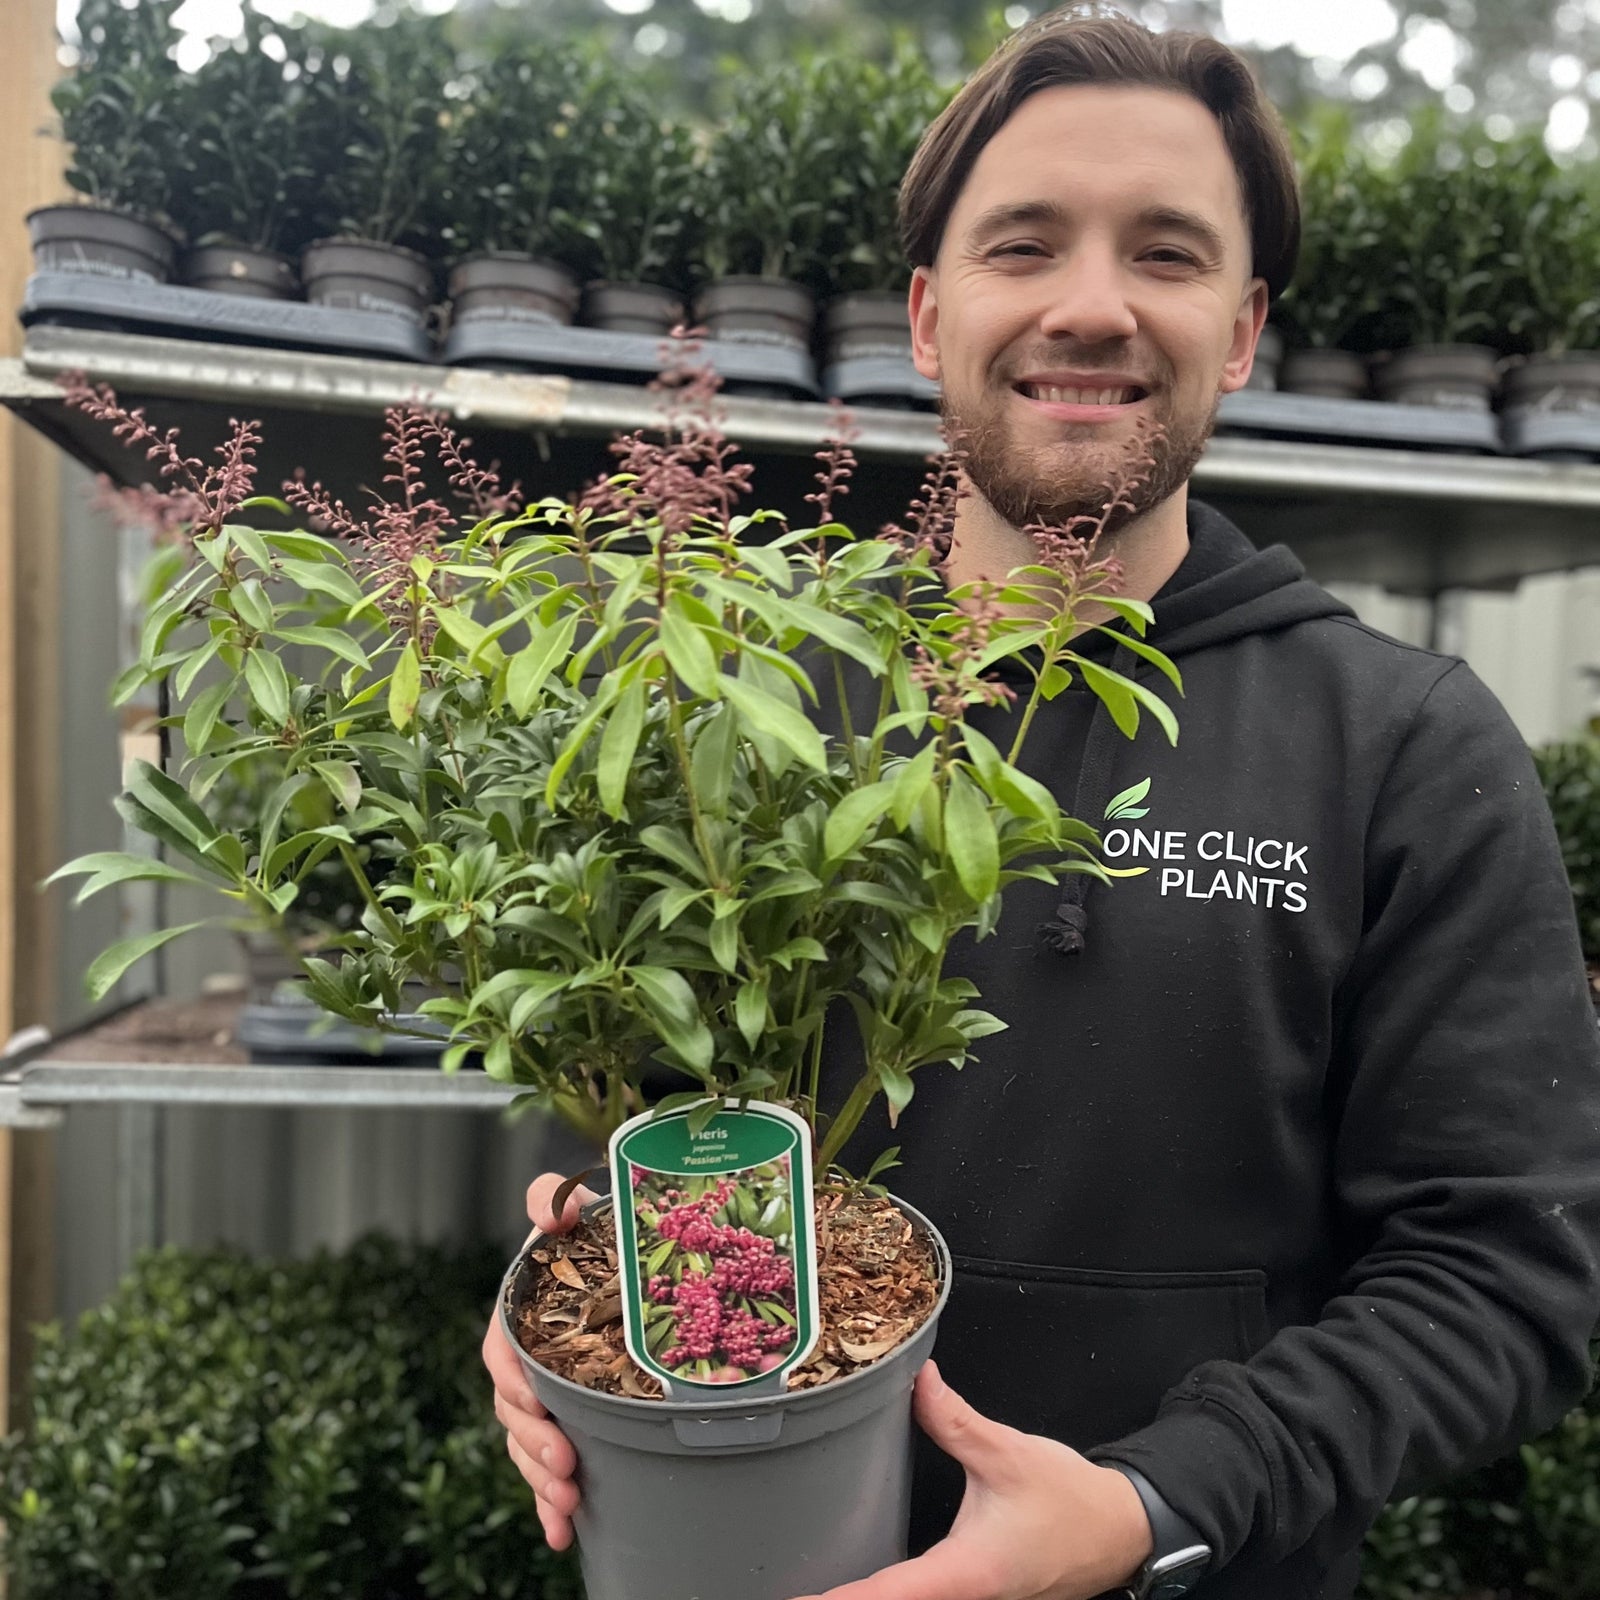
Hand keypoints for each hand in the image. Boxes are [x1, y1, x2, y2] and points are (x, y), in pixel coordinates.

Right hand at [481, 1171, 599, 1550]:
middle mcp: (525, 1362)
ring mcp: (543, 1398)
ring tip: (568, 1504)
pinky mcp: (564, 1424)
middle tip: (566, 1462)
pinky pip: (547, 1471)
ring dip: (542, 1480)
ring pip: (528, 1446)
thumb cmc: (592, 1236)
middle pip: (516, 1411)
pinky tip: (562, 1534)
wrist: (615, 1263)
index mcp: (520, 1318)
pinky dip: (549, 1504)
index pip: (503, 1353)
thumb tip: (553, 1209)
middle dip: (535, 1443)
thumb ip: (554, 1200)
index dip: (515, 1379)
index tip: (537, 1398)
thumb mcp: (577, 1212)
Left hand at [791, 1362, 1152, 1599]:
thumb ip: (956, 1421)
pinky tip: (860, 1582)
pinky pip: (924, 1598)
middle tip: (790, 1586)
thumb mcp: (1009, 1453)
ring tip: (811, 1586)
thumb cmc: (1070, 1502)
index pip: (887, 1594)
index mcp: (964, 1573)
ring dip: (865, 1595)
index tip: (794, 1599)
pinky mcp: (973, 1593)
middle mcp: (962, 1598)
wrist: (1118, 1531)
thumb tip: (919, 1381)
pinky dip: (889, 1591)